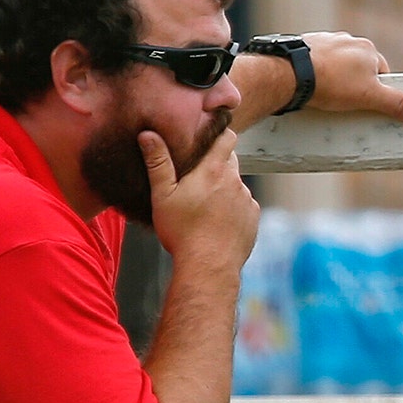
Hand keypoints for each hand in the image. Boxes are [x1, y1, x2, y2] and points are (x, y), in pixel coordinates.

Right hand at [140, 127, 258, 269]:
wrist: (208, 267)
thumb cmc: (182, 232)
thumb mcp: (163, 196)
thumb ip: (157, 162)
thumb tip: (148, 134)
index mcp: (213, 170)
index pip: (227, 138)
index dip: (220, 134)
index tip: (210, 138)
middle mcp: (235, 182)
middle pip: (231, 161)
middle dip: (217, 164)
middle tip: (198, 178)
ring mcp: (247, 201)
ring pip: (236, 185)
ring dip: (225, 189)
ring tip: (206, 206)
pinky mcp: (253, 219)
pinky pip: (244, 206)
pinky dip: (233, 209)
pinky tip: (218, 222)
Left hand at [300, 32, 402, 123]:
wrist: (290, 73)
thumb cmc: (331, 83)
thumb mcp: (370, 98)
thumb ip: (398, 104)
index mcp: (368, 49)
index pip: (382, 73)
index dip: (378, 92)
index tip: (370, 105)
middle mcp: (348, 41)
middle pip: (360, 69)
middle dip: (356, 87)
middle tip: (348, 106)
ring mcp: (325, 42)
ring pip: (338, 66)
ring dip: (336, 81)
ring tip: (328, 99)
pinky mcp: (306, 48)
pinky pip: (318, 65)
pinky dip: (318, 76)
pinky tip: (312, 90)